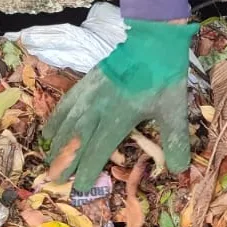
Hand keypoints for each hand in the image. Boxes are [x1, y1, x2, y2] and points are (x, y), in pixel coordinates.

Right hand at [43, 19, 197, 191]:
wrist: (152, 40)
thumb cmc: (163, 77)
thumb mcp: (174, 110)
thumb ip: (174, 141)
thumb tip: (178, 169)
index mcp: (118, 117)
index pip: (98, 150)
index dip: (88, 169)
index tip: (81, 187)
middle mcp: (97, 108)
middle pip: (76, 140)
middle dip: (65, 162)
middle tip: (55, 180)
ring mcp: (88, 94)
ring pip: (66, 124)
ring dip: (57, 145)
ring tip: (49, 162)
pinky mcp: (85, 83)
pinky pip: (64, 105)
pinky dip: (55, 120)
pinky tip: (48, 131)